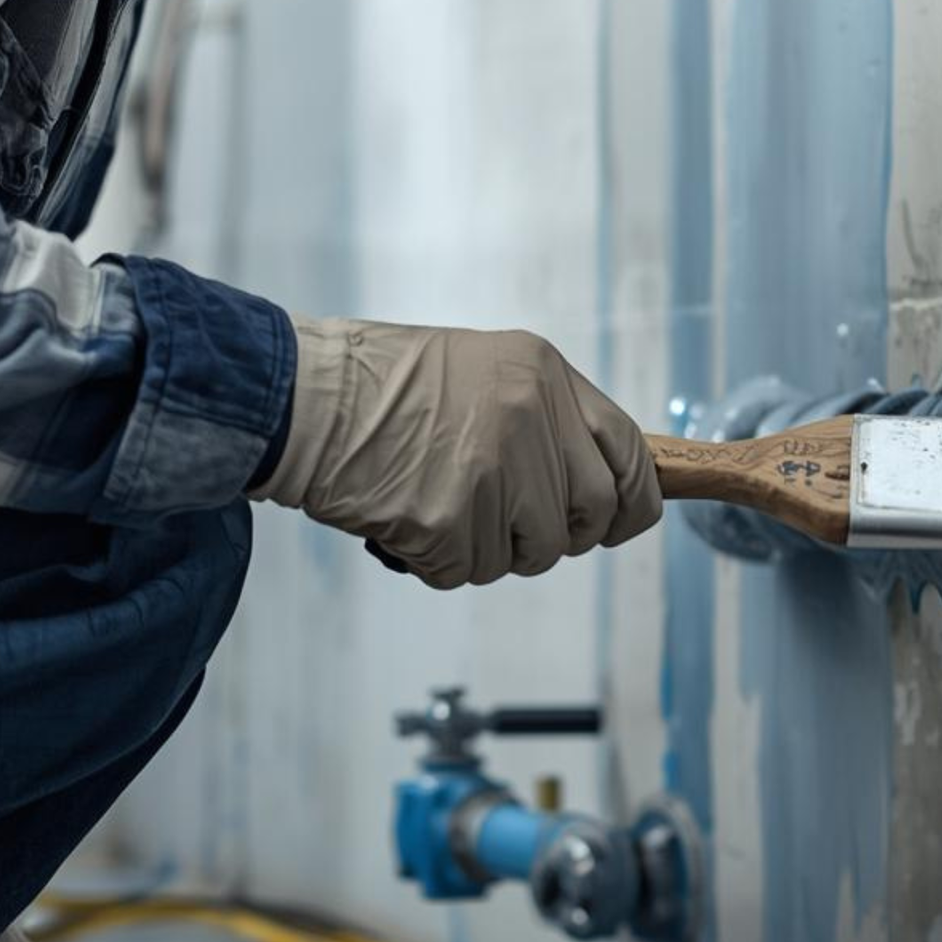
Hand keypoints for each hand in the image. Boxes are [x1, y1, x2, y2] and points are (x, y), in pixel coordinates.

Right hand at [254, 318, 661, 587]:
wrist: (308, 399)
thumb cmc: (386, 387)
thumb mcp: (486, 369)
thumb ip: (544, 417)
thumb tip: (597, 484)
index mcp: (544, 374)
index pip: (630, 451)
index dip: (634, 500)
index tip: (620, 523)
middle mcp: (530, 418)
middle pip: (589, 514)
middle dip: (557, 533)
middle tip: (509, 522)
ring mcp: (492, 471)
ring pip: (532, 552)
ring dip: (490, 546)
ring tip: (442, 503)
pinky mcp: (449, 521)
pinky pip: (470, 571)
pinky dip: (440, 559)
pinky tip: (410, 516)